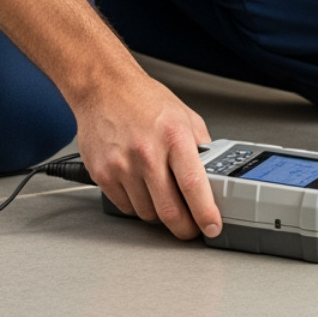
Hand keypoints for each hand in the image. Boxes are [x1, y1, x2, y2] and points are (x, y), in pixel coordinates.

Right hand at [71, 71, 221, 239]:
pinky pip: (125, 207)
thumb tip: (214, 176)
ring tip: (163, 197)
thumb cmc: (144, 100)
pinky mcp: (103, 174)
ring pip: (147, 213)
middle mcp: (147, 152)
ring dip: (159, 214)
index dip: (205, 212)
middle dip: (184, 228)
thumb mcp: (185, 116)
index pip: (194, 185)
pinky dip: (137, 206)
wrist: (104, 88)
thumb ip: (201, 147)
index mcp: (174, 136)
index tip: (212, 227)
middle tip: (191, 228)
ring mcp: (122, 165)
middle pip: (169, 209)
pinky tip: (141, 189)